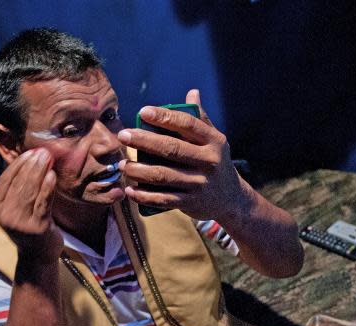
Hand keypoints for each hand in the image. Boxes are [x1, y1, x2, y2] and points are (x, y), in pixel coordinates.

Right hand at [0, 148, 62, 262]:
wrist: (38, 254)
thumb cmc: (30, 225)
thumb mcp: (17, 207)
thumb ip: (19, 187)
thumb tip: (30, 158)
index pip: (5, 180)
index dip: (17, 164)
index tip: (30, 152)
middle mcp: (5, 215)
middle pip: (19, 183)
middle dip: (31, 165)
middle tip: (43, 151)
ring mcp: (20, 222)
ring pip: (30, 191)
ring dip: (40, 171)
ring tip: (48, 158)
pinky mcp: (37, 227)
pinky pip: (43, 202)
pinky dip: (47, 187)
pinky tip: (52, 175)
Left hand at [117, 89, 249, 221]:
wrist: (231, 199)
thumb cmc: (216, 162)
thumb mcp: (215, 141)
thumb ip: (201, 119)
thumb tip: (193, 92)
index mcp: (213, 141)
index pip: (187, 124)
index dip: (165, 117)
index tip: (143, 112)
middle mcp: (209, 161)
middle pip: (171, 149)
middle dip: (144, 141)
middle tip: (123, 135)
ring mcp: (200, 183)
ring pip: (163, 175)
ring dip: (139, 170)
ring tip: (123, 165)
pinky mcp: (191, 202)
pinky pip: (164, 199)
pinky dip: (145, 196)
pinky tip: (131, 190)